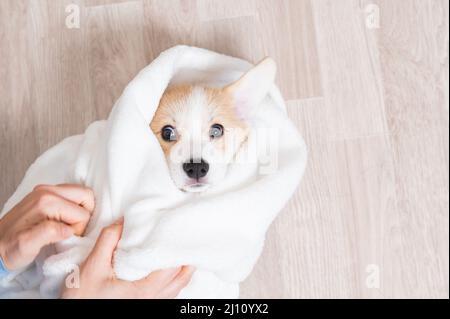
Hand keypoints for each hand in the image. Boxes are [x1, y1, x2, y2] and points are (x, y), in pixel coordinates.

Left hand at [0, 184, 93, 269]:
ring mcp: (46, 190)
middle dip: (82, 215)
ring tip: (63, 226)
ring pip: (81, 194)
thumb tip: (69, 229)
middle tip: (68, 230)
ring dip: (78, 212)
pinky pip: (72, 196)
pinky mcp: (46, 193)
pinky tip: (60, 221)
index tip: (65, 237)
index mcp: (47, 201)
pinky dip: (72, 208)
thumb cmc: (10, 249)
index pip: (83, 212)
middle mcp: (47, 190)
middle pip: (86, 195)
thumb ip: (48, 233)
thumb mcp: (27, 245)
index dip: (79, 228)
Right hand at [61, 220, 194, 298]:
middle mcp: (152, 300)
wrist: (72, 317)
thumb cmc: (82, 298)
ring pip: (176, 289)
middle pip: (181, 279)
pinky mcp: (144, 307)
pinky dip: (172, 282)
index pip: (172, 267)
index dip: (177, 249)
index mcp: (144, 291)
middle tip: (184, 241)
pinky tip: (167, 271)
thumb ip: (109, 240)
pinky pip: (167, 295)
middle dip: (185, 260)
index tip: (178, 233)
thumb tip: (123, 220)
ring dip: (181, 272)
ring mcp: (150, 306)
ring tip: (179, 253)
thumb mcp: (93, 265)